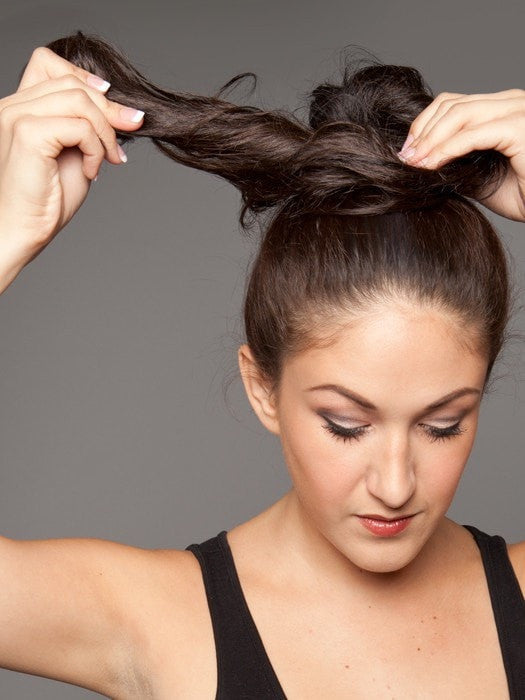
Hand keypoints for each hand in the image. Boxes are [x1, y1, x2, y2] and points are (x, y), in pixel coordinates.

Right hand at [0, 46, 144, 292]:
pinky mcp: (26, 133)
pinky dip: (95, 148)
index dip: (84, 76)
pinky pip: (79, 125)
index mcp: (18, 108)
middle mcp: (11, 105)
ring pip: (79, 99)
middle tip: (123, 143)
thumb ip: (88, 129)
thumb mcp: (74, 155)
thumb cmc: (44, 202)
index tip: (111, 102)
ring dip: (105, 132)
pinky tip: (92, 171)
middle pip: (72, 82)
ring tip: (109, 160)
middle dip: (109, 110)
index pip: (48, 62)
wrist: (22, 232)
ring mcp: (15, 116)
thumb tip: (126, 113)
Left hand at [397, 89, 524, 221]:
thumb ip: (456, 163)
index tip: (407, 152)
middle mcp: (511, 102)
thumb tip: (420, 163)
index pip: (454, 104)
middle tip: (405, 158)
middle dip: (422, 131)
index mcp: (503, 109)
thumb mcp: (480, 177)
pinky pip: (472, 134)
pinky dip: (445, 150)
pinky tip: (430, 165)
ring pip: (459, 114)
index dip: (425, 125)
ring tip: (413, 162)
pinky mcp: (519, 127)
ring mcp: (517, 111)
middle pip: (452, 104)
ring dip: (430, 140)